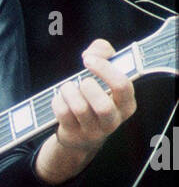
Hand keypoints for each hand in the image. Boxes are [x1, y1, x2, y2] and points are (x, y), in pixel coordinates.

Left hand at [36, 39, 136, 182]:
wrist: (80, 132)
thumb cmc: (95, 94)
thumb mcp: (104, 71)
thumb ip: (103, 51)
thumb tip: (90, 54)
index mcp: (127, 104)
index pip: (122, 86)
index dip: (104, 69)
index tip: (87, 60)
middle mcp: (113, 121)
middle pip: (103, 106)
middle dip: (87, 87)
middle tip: (82, 81)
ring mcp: (93, 131)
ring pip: (80, 109)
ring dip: (69, 91)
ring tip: (67, 87)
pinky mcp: (74, 135)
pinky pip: (63, 113)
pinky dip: (58, 100)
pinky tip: (60, 98)